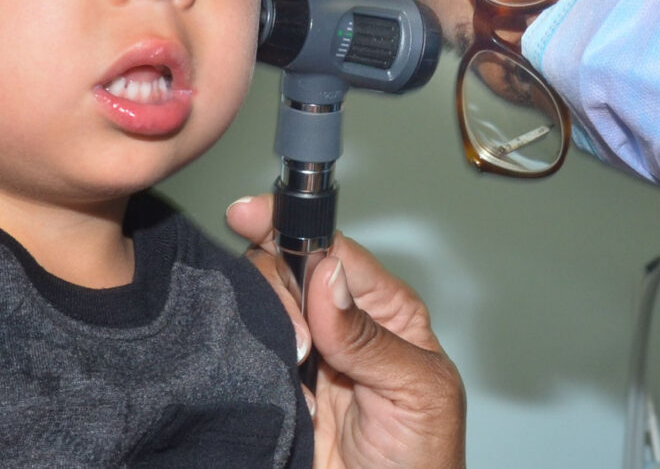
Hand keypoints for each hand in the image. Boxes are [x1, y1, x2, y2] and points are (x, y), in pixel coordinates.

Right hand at [227, 195, 465, 468]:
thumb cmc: (422, 462)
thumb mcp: (416, 392)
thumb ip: (371, 337)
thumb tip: (328, 276)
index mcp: (385, 311)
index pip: (335, 250)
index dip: (294, 225)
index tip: (252, 215)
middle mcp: (339, 325)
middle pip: (288, 268)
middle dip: (281, 287)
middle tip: (301, 341)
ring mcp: (302, 355)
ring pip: (259, 304)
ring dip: (262, 322)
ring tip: (293, 365)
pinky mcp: (270, 387)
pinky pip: (240, 351)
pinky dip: (238, 351)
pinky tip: (261, 371)